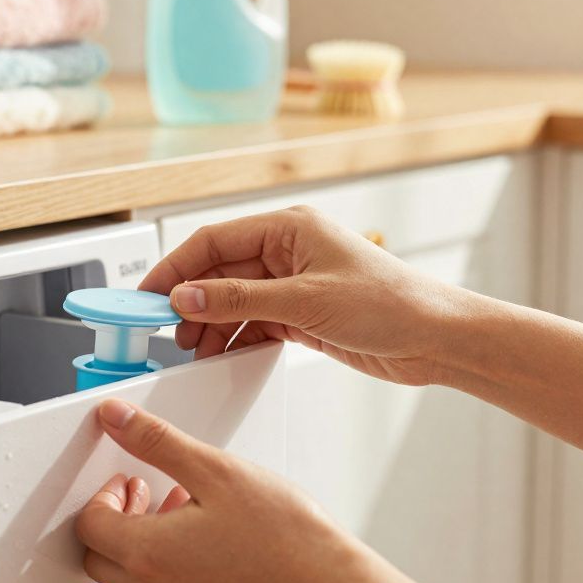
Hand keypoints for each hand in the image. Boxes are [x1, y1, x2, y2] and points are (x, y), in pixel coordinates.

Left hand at [76, 399, 582, 582]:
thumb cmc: (285, 535)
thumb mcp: (215, 469)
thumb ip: (157, 442)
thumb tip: (116, 419)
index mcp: (148, 555)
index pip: (89, 524)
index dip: (103, 491)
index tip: (129, 471)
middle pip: (99, 554)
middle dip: (114, 516)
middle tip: (145, 485)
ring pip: (128, 574)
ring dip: (140, 535)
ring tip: (180, 502)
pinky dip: (165, 558)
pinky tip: (204, 529)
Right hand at [140, 206, 469, 385]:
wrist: (436, 339)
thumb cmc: (391, 304)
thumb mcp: (305, 301)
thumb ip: (239, 300)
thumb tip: (186, 298)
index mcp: (288, 228)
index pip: (213, 241)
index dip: (175, 268)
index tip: (146, 295)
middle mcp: (287, 251)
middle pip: (218, 271)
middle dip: (190, 301)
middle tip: (162, 330)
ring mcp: (293, 283)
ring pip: (232, 300)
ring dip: (209, 324)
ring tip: (192, 349)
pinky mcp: (301, 313)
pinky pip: (252, 321)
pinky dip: (233, 338)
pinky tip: (220, 353)